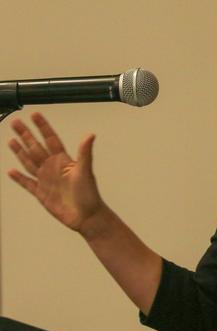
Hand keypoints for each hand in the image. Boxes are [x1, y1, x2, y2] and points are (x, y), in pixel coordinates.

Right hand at [7, 112, 103, 232]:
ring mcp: (46, 180)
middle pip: (35, 147)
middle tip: (16, 122)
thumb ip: (85, 152)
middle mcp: (53, 167)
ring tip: (11, 140)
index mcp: (63, 160)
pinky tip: (11, 171)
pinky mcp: (41, 193)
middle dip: (26, 134)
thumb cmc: (89, 194)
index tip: (35, 114)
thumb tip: (90, 135)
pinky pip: (27, 183)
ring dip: (20, 152)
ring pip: (29, 162)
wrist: (86, 216)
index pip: (50, 139)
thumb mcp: (85, 171)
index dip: (43, 126)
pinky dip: (19, 178)